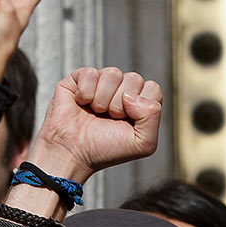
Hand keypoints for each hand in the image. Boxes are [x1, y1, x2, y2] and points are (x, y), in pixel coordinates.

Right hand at [27, 67, 162, 183]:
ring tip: (95, 113)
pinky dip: (86, 92)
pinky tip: (81, 104)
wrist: (72, 153)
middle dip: (120, 105)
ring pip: (113, 73)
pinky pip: (91, 73)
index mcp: (140, 104)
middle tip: (109, 119)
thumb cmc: (105, 150)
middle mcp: (122, 90)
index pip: (152, 88)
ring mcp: (101, 82)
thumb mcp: (143, 143)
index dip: (141, 107)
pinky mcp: (79, 78)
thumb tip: (131, 94)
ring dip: (103, 100)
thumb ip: (153, 116)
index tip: (127, 122)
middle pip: (134, 78)